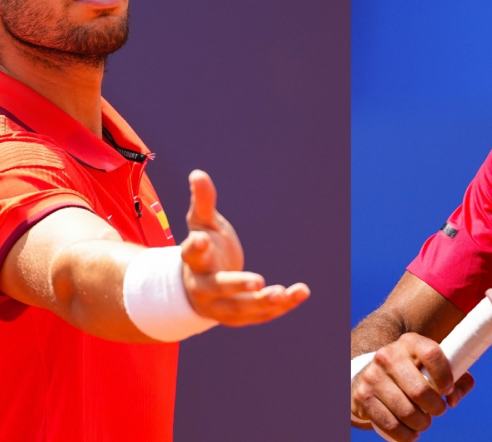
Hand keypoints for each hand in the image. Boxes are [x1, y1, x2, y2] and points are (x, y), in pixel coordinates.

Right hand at [180, 170, 309, 325]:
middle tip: (258, 281)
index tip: (201, 240)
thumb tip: (198, 173)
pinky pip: (262, 314)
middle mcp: (204, 287)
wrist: (198, 291)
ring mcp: (221, 306)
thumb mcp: (201, 224)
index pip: (191, 254)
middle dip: (238, 285)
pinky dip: (281, 306)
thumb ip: (203, 202)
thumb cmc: (205, 249)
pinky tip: (300, 293)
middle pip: (219, 287)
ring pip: (242, 307)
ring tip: (284, 293)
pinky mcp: (240, 317)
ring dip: (263, 302)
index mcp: (194, 262)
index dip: (195, 247)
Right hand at [350, 333, 474, 441]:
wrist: (375, 374)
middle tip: (438, 411)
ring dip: (422, 423)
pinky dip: (405, 435)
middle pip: (419, 389)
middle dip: (435, 408)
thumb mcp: (434, 367)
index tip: (448, 391)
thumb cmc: (414, 372)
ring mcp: (373, 376)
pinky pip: (389, 424)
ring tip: (424, 422)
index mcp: (410, 342)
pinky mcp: (363, 396)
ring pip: (406, 411)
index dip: (444, 375)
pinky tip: (412, 433)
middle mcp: (388, 355)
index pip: (431, 353)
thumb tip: (453, 399)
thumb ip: (457, 379)